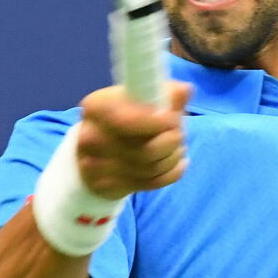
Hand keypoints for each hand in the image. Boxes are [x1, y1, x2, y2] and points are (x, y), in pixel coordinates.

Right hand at [76, 81, 191, 199]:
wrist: (95, 151)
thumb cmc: (124, 117)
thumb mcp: (139, 99)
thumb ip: (163, 94)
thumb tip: (185, 90)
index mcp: (97, 107)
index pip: (130, 120)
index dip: (160, 122)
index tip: (175, 119)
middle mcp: (91, 137)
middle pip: (146, 150)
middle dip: (173, 141)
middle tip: (179, 134)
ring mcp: (95, 166)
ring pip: (152, 168)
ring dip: (174, 157)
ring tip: (178, 147)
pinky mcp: (105, 186)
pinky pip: (152, 183)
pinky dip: (172, 173)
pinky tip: (177, 164)